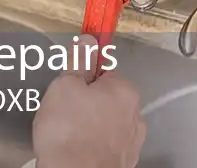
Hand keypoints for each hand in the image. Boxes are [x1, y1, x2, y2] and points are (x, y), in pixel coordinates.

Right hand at [31, 35, 145, 167]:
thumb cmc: (69, 132)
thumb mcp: (65, 86)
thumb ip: (79, 62)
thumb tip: (89, 41)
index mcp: (124, 91)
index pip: (103, 71)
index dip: (82, 77)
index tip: (67, 86)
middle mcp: (135, 115)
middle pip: (106, 98)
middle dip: (85, 102)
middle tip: (62, 111)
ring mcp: (131, 141)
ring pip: (105, 123)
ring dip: (89, 125)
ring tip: (67, 133)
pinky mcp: (123, 161)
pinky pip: (104, 143)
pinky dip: (92, 144)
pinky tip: (76, 148)